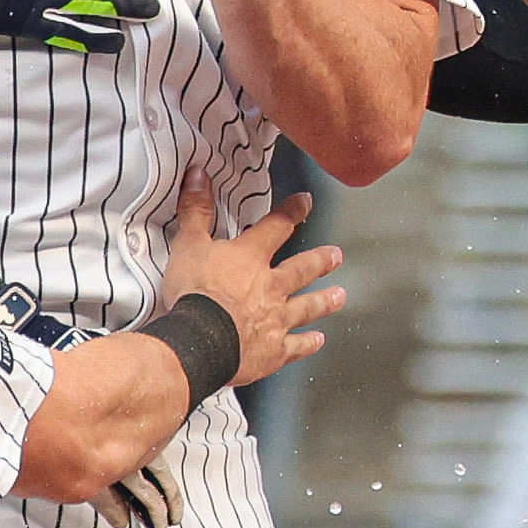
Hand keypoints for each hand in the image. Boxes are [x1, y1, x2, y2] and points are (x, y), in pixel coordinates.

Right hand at [152, 179, 344, 388]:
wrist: (202, 341)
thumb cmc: (194, 294)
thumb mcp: (188, 245)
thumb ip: (195, 211)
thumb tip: (198, 175)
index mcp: (251, 258)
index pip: (277, 226)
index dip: (292, 212)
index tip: (305, 203)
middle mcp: (271, 286)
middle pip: (302, 269)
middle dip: (320, 260)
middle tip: (336, 255)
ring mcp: (276, 320)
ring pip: (306, 307)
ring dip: (324, 301)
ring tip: (339, 296)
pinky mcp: (273, 351)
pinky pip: (296, 346)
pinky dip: (307, 344)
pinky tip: (318, 341)